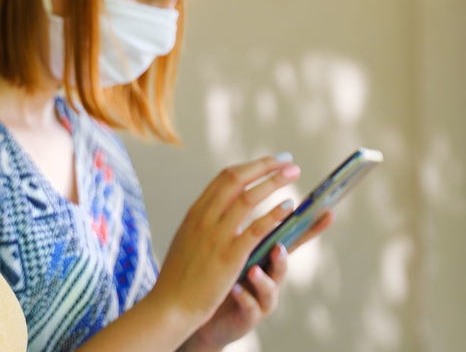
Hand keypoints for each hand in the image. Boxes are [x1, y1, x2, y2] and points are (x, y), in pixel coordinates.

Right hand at [144, 156, 301, 338]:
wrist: (170, 305)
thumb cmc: (179, 278)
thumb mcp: (187, 240)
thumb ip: (202, 223)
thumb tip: (217, 209)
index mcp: (196, 212)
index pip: (224, 178)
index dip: (250, 166)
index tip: (268, 161)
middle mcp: (204, 217)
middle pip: (237, 179)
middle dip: (264, 165)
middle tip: (287, 159)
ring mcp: (216, 235)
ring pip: (248, 197)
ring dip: (273, 181)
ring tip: (294, 174)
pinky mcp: (229, 256)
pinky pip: (256, 228)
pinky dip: (274, 213)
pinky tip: (289, 206)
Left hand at [185, 210, 333, 350]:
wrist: (203, 310)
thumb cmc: (221, 273)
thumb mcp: (231, 242)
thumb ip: (243, 219)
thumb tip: (249, 184)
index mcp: (265, 252)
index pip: (289, 236)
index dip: (309, 225)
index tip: (328, 211)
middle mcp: (269, 273)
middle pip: (284, 260)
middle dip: (283, 252)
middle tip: (279, 246)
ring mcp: (261, 295)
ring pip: (271, 286)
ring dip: (264, 276)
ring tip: (253, 269)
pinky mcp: (249, 315)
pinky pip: (250, 305)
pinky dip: (244, 296)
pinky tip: (236, 288)